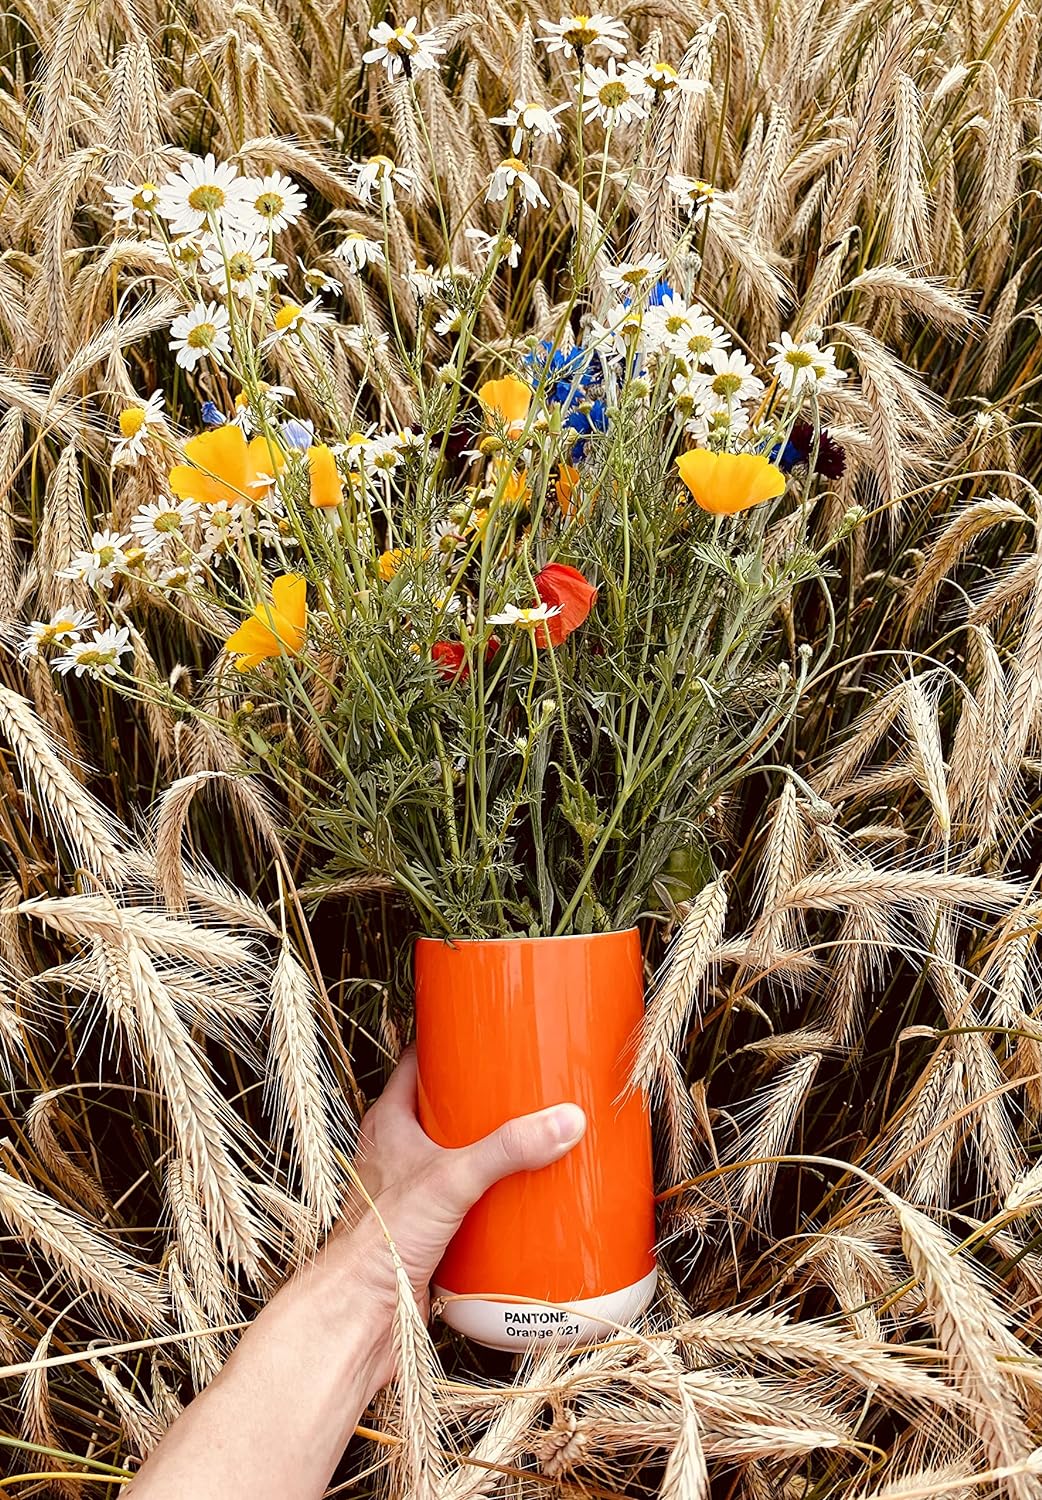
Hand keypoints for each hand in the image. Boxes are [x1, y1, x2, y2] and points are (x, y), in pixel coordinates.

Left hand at [317, 1045, 585, 1385]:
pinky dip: (496, 1199)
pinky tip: (526, 1200)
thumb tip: (564, 1121)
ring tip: (540, 1138)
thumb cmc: (376, 1243)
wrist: (357, 1319)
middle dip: (487, 1102)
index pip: (420, 1064)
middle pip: (447, 1113)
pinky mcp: (432, 1234)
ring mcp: (415, 1195)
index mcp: (390, 1123)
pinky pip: (470, 1206)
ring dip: (495, 1153)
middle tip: (530, 1088)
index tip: (490, 1032)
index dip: (452, 1044)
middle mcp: (400, 1154)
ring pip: (460, 1161)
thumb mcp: (450, 1179)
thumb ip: (507, 1149)